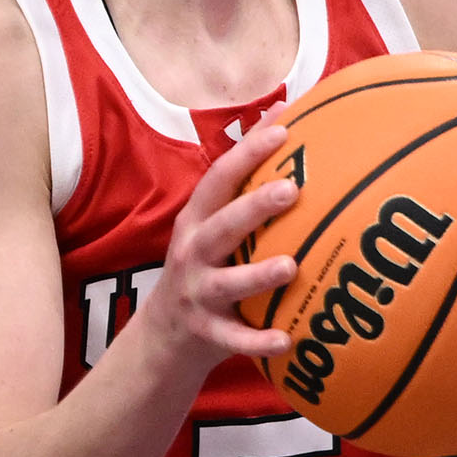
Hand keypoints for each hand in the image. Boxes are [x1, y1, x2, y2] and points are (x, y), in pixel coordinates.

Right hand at [136, 120, 303, 372]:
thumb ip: (243, 182)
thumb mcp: (213, 223)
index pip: (220, 179)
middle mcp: (193, 253)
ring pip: (227, 283)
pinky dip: (258, 341)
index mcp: (197, 220)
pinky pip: (234, 339)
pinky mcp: (207, 333)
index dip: (249, 153)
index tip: (283, 129)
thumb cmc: (205, 265)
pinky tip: (287, 339)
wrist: (165, 336)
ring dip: (257, 275)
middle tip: (292, 189)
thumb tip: (286, 115)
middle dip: (254, 207)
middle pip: (221, 226)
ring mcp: (198, 294)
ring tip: (290, 266)